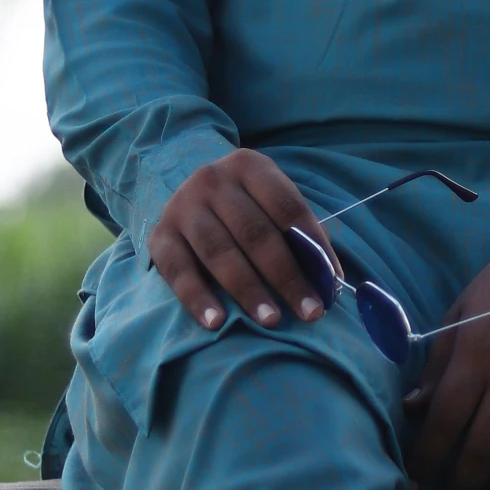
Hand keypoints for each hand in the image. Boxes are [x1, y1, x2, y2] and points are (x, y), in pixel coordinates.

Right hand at [148, 148, 332, 329]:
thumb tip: (328, 274)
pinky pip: (178, 271)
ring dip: (248, 290)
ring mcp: (182, 207)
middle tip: (309, 312)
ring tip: (271, 320)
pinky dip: (198, 298)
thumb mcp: (268, 202)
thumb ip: (297, 231)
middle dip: (286, 276)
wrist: (184, 194)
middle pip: (256, 233)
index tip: (331, 284)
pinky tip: (217, 322)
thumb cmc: (243, 206)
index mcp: (249, 166)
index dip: (313, 246)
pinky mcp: (159, 236)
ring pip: (219, 252)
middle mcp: (212, 180)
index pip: (288, 207)